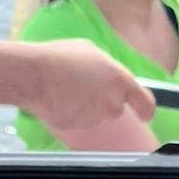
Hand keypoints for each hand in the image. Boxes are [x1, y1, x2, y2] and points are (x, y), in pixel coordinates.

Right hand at [17, 40, 155, 130]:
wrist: (32, 74)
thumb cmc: (60, 57)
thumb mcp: (91, 51)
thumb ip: (108, 68)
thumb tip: (109, 75)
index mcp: (120, 80)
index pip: (145, 102)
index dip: (146, 110)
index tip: (146, 114)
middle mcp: (110, 103)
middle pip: (115, 108)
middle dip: (103, 100)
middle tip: (84, 84)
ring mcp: (93, 117)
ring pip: (95, 114)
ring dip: (85, 105)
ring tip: (66, 87)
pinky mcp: (75, 126)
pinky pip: (77, 120)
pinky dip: (69, 112)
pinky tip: (57, 97)